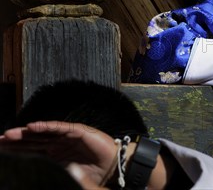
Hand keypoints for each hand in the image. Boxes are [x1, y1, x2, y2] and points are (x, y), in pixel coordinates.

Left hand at [0, 121, 118, 186]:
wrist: (113, 168)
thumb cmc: (93, 173)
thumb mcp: (67, 175)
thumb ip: (51, 172)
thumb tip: (31, 175)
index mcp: (53, 155)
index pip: (30, 151)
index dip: (14, 150)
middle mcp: (57, 144)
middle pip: (32, 141)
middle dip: (14, 141)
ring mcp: (66, 137)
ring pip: (42, 133)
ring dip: (25, 133)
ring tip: (9, 134)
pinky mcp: (77, 131)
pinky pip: (59, 128)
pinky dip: (46, 126)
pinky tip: (33, 126)